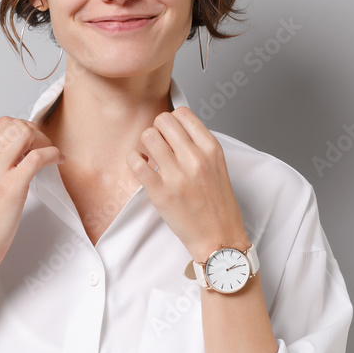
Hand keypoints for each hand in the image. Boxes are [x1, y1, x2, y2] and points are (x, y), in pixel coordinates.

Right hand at [0, 116, 64, 276]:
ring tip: (50, 155)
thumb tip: (19, 143)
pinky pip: (38, 156)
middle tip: (45, 148)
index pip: (2, 123)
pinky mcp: (10, 188)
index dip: (24, 128)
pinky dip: (52, 154)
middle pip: (16, 125)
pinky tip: (56, 161)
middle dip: (37, 132)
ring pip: (26, 134)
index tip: (34, 141)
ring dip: (45, 141)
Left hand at [127, 107, 248, 261]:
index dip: (172, 121)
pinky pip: (136, 162)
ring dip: (146, 145)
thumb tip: (175, 129)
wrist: (219, 238)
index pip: (182, 114)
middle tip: (160, 145)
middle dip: (158, 130)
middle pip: (163, 120)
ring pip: (148, 136)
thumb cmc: (217, 205)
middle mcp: (195, 158)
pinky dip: (134, 160)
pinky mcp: (160, 192)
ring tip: (151, 157)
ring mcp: (177, 175)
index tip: (171, 132)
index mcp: (211, 149)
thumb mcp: (218, 166)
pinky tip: (142, 167)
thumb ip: (198, 145)